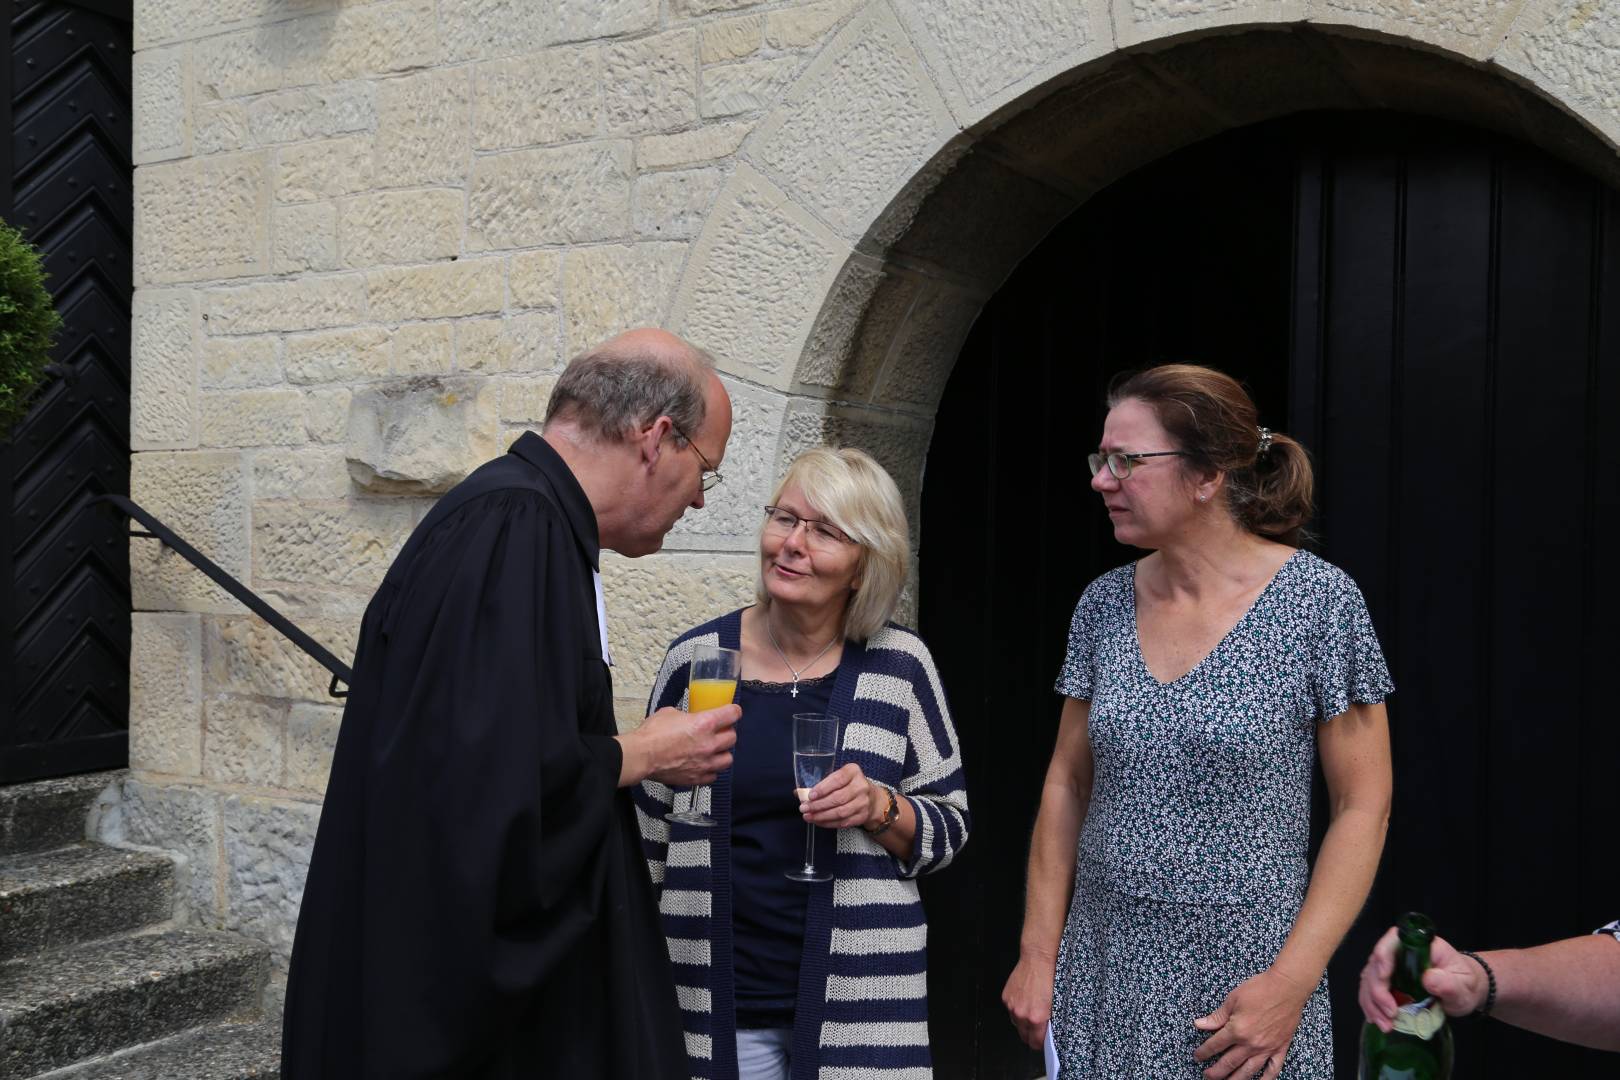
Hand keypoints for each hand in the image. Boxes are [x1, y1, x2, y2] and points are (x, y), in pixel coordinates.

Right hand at [634, 704, 738, 786]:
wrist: (640, 755)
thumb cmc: (652, 733)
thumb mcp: (671, 713)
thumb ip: (687, 716)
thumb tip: (689, 718)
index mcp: (705, 723)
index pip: (733, 714)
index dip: (734, 711)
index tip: (732, 712)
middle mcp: (709, 744)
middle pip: (732, 737)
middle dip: (726, 733)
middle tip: (719, 732)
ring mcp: (705, 763)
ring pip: (728, 759)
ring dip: (722, 753)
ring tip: (713, 751)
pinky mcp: (697, 778)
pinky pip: (713, 775)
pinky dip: (710, 770)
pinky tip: (703, 765)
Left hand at [800, 762, 878, 829]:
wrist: (872, 799)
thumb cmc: (849, 785)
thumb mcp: (838, 778)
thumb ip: (820, 784)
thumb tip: (798, 793)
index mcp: (853, 771)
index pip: (837, 779)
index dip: (823, 788)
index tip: (810, 796)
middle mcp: (861, 786)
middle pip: (838, 798)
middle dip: (818, 805)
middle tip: (804, 808)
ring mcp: (863, 802)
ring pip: (840, 812)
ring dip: (821, 816)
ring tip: (808, 817)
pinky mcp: (862, 816)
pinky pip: (843, 822)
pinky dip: (828, 823)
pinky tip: (818, 822)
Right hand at [1001, 953, 1055, 1049]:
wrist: (1038, 960)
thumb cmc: (1050, 978)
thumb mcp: (1057, 1005)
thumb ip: (1050, 1022)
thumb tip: (1047, 1032)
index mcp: (1036, 1018)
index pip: (1034, 1043)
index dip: (1039, 1044)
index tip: (1042, 1042)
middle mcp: (1022, 1014)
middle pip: (1023, 1036)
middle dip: (1031, 1035)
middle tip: (1038, 1029)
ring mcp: (1012, 1006)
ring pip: (1016, 1023)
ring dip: (1022, 1022)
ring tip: (1031, 1011)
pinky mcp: (1006, 997)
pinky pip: (1010, 1010)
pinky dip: (1016, 1009)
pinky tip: (1025, 1000)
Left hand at [1193, 967, 1313, 1079]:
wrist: (1287, 987)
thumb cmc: (1260, 989)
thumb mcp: (1233, 999)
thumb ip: (1217, 1016)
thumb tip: (1199, 1024)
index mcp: (1236, 1030)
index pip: (1215, 1045)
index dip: (1204, 1052)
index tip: (1198, 1057)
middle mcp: (1250, 1043)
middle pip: (1229, 1063)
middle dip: (1216, 1072)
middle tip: (1207, 1076)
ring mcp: (1266, 1048)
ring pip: (1248, 1071)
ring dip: (1236, 1079)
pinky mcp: (1280, 1048)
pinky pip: (1273, 1069)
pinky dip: (1266, 1079)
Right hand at [1358, 927, 1485, 1029]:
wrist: (1462, 991)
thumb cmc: (1464, 982)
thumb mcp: (1463, 984)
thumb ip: (1449, 982)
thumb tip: (1428, 979)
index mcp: (1417, 945)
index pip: (1392, 940)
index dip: (1383, 955)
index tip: (1385, 977)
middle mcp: (1398, 953)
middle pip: (1375, 964)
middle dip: (1377, 990)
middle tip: (1391, 1013)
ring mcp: (1390, 968)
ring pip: (1368, 981)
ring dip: (1372, 1003)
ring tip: (1386, 1025)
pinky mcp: (1387, 984)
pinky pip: (1370, 993)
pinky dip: (1372, 1008)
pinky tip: (1378, 1021)